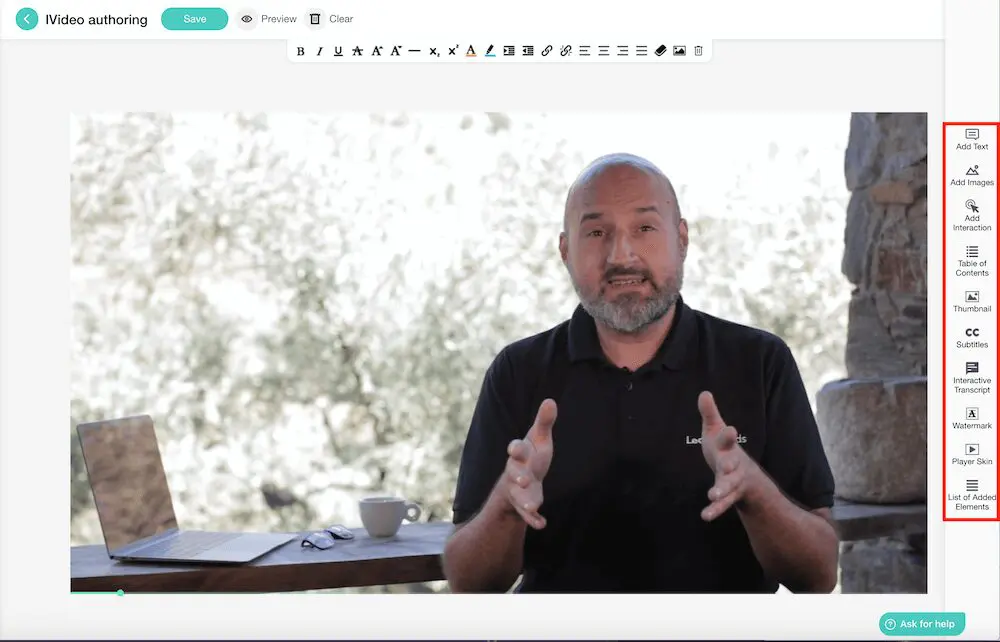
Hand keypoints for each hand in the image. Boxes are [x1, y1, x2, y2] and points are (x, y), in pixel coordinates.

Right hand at [502, 398, 556, 528]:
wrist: (519, 482)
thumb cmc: (530, 456)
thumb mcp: (538, 439)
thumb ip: (544, 422)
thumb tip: (551, 400)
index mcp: (520, 454)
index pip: (516, 449)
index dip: (515, 448)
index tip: (514, 448)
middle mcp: (516, 472)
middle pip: (513, 473)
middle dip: (517, 476)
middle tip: (523, 479)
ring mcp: (518, 490)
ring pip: (519, 496)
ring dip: (525, 501)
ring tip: (534, 506)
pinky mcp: (524, 506)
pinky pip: (526, 515)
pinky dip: (533, 519)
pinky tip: (541, 524)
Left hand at [697, 391, 757, 520]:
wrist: (744, 473)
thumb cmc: (723, 447)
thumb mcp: (714, 429)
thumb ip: (710, 413)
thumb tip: (704, 392)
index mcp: (727, 447)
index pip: (727, 439)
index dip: (728, 435)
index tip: (730, 429)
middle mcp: (733, 464)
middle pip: (731, 465)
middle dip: (729, 466)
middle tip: (725, 468)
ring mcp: (732, 481)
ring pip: (728, 487)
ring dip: (721, 491)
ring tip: (712, 496)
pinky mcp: (728, 495)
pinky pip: (723, 504)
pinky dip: (715, 509)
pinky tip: (705, 516)